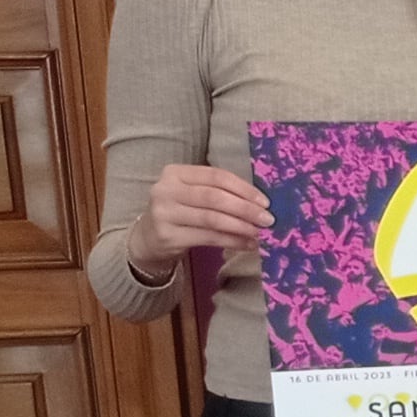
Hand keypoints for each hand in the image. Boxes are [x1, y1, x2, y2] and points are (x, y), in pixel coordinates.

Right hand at [133, 162, 266, 272]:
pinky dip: (232, 241)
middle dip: (245, 209)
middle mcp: (166, 190)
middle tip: (268, 219)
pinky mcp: (168, 236)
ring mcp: (164, 213)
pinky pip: (208, 238)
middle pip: (214, 197)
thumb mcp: (193, 194)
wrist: (149, 237)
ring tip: (260, 232)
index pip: (216, 176)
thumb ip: (220, 192)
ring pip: (212, 219)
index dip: (243, 188)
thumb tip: (261, 203)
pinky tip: (248, 244)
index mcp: (175, 173)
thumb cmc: (181, 211)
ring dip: (241, 226)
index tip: (265, 202)